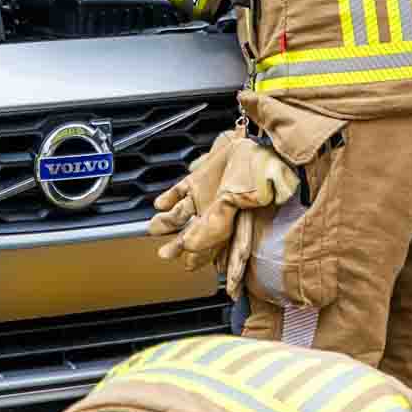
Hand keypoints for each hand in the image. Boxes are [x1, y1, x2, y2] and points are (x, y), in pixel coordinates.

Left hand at [151, 136, 297, 273]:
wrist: (259, 143)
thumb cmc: (259, 171)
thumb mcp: (237, 202)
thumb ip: (215, 226)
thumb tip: (190, 245)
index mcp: (230, 222)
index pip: (214, 248)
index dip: (205, 260)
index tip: (190, 268)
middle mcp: (216, 211)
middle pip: (195, 234)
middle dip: (179, 247)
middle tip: (164, 255)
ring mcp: (207, 194)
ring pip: (183, 214)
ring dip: (167, 223)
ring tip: (152, 229)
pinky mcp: (200, 178)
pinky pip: (181, 191)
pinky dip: (169, 198)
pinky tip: (159, 204)